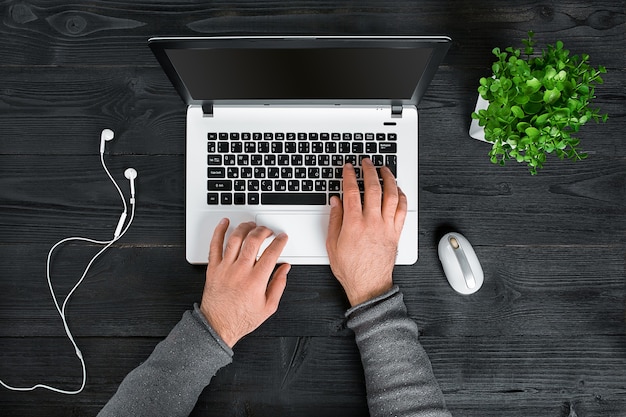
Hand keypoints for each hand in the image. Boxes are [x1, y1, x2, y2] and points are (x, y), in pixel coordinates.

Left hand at [200, 219, 289, 347]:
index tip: (282, 238)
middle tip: (268, 231)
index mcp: (256, 280)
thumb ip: (279, 285)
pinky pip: (214, 245)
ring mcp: (225, 268)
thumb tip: (285, 268)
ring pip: (235, 239)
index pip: (271, 253)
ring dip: (245, 228)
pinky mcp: (213, 268)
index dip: (280, 242)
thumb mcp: (268, 307)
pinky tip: (225, 223)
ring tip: (251, 226)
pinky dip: (219, 231)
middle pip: (254, 241)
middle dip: (264, 231)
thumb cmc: (241, 318)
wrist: (218, 326)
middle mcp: (240, 271)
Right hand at [326, 158, 406, 306]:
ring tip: (384, 170)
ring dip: (388, 179)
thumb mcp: (332, 244)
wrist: (368, 284)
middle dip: (369, 171)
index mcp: (354, 224)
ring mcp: (386, 226)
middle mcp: (372, 222)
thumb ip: (335, 219)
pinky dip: (401, 196)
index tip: (348, 168)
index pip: (352, 192)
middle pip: (373, 189)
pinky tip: (398, 189)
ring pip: (391, 195)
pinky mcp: (396, 232)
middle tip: (366, 162)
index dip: (350, 176)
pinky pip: (402, 209)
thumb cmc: (351, 268)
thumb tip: (335, 201)